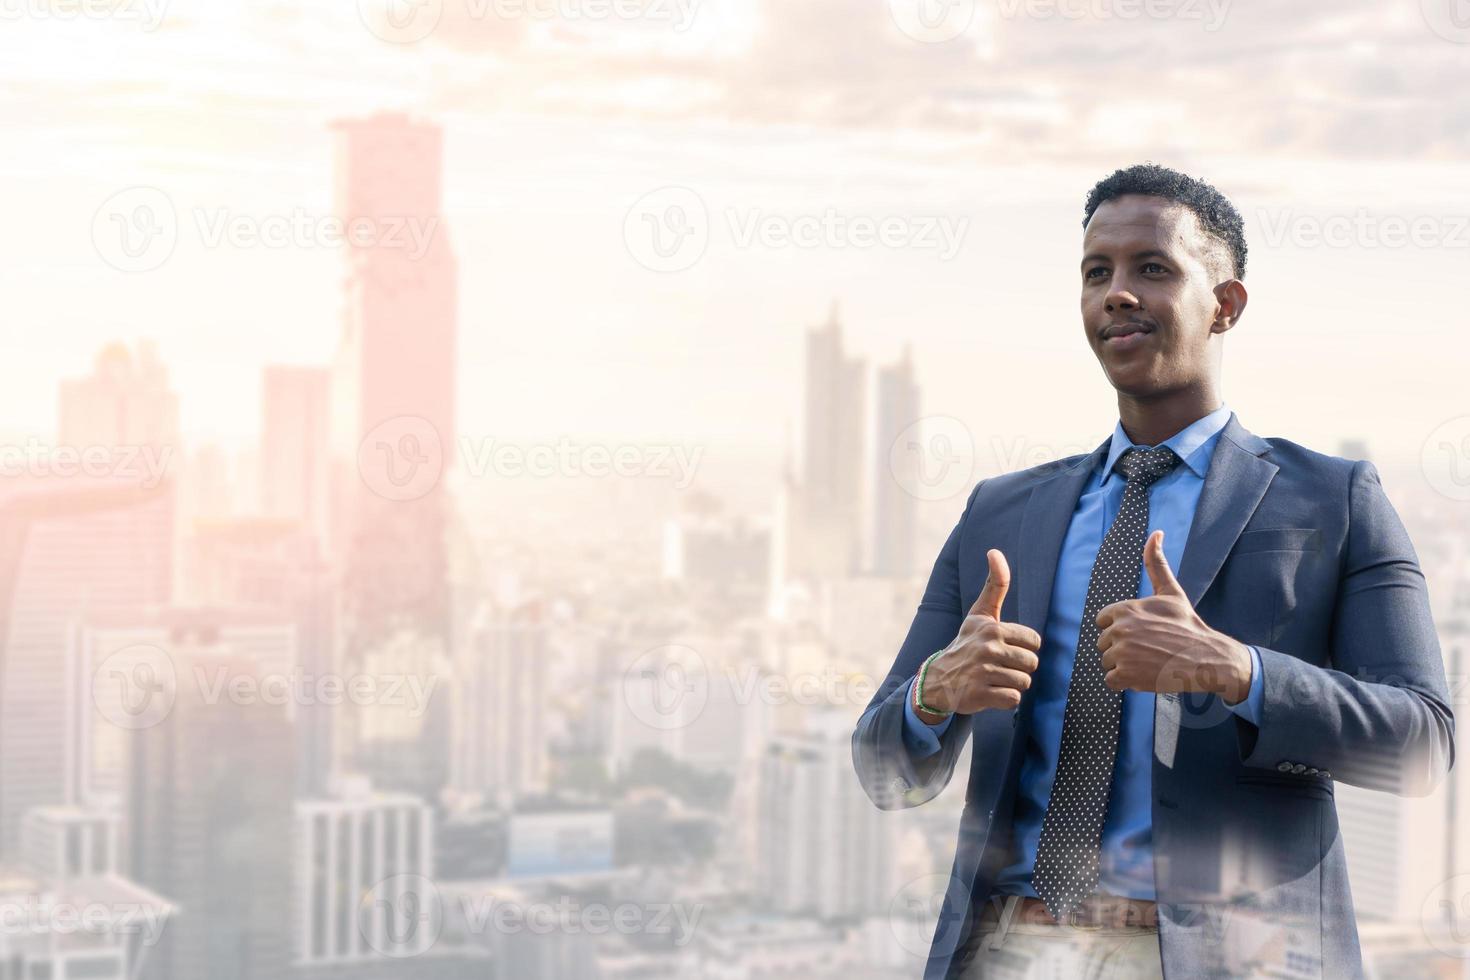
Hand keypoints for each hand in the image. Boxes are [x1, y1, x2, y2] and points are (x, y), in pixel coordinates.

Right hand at [917, 549, 1042, 719]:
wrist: (938, 679)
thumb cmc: (966, 643)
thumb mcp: (979, 613)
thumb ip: (994, 585)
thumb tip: (994, 551)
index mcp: (992, 628)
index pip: (1034, 641)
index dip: (1024, 647)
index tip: (1006, 648)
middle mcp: (987, 649)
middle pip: (1031, 663)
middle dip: (1020, 667)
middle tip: (1000, 666)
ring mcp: (983, 673)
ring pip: (1024, 682)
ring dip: (1012, 684)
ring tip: (995, 678)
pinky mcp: (980, 695)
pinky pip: (1013, 700)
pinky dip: (1005, 699)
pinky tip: (991, 692)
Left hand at [1095, 529, 1252, 701]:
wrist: (1207, 658)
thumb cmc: (1188, 625)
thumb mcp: (1171, 592)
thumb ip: (1156, 563)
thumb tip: (1155, 532)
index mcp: (1124, 609)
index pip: (1103, 622)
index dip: (1121, 629)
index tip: (1142, 632)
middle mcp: (1119, 630)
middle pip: (1104, 643)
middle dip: (1122, 648)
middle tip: (1149, 648)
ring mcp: (1121, 654)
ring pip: (1107, 662)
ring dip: (1124, 666)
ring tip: (1148, 661)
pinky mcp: (1125, 676)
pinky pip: (1111, 681)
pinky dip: (1125, 682)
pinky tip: (1145, 674)